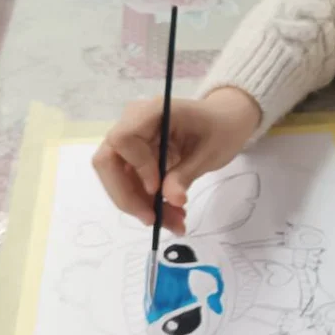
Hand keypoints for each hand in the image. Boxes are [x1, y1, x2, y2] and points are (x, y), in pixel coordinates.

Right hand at [93, 88, 261, 234]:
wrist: (225, 122)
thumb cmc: (221, 129)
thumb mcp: (210, 153)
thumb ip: (186, 174)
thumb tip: (172, 200)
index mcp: (152, 112)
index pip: (123, 139)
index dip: (136, 167)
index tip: (157, 189)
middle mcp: (133, 123)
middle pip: (109, 162)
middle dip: (128, 196)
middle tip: (154, 221)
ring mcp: (132, 141)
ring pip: (119, 179)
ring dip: (141, 205)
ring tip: (174, 222)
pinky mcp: (136, 158)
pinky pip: (132, 183)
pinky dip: (148, 203)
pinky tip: (171, 215)